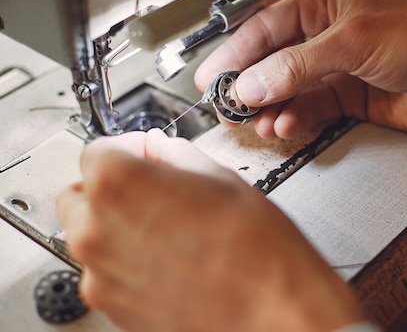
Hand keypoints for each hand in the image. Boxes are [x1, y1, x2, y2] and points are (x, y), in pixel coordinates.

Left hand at [56, 129, 363, 331]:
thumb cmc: (256, 250)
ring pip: (91, 235)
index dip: (128, 147)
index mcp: (118, 184)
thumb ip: (175, 155)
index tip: (146, 153)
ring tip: (169, 226)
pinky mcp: (113, 307)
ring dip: (118, 224)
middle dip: (111, 186)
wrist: (272, 312)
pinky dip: (127, 260)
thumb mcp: (220, 178)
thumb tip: (159, 149)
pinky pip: (106, 271)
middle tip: (152, 186)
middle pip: (81, 194)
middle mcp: (97, 230)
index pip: (97, 150)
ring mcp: (101, 275)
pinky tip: (171, 256)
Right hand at [195, 0, 406, 138]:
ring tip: (255, 121)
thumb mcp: (353, 41)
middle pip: (272, 59)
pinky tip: (283, 125)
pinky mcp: (347, 96)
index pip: (266, 27)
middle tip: (225, 105)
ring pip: (287, 88)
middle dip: (247, 83)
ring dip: (269, 106)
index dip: (235, 52)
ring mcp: (335, 68)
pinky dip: (293, 118)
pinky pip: (308, 108)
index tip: (212, 76)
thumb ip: (298, 65)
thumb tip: (253, 82)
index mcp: (324, 3)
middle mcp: (326, 34)